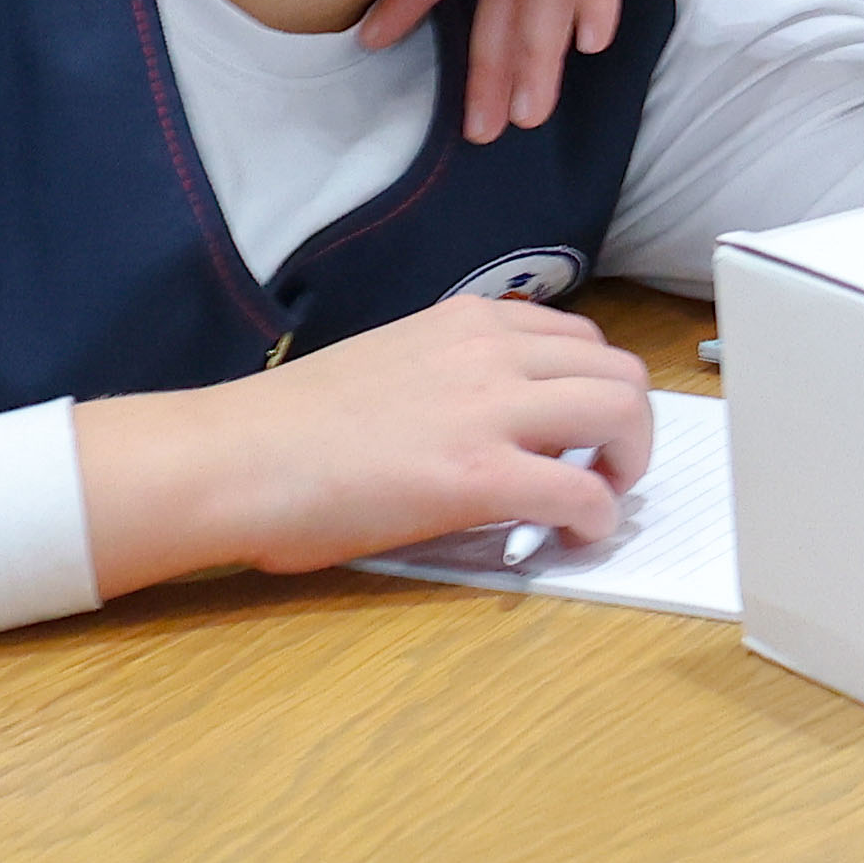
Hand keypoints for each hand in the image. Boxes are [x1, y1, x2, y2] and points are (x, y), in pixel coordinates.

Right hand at [78, 291, 654, 591]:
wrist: (233, 458)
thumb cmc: (290, 427)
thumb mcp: (392, 368)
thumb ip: (454, 379)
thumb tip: (499, 423)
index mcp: (465, 323)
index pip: (578, 338)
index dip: (593, 389)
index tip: (580, 430)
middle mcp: (489, 351)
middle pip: (619, 371)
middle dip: (630, 426)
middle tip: (603, 470)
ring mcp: (488, 409)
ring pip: (620, 413)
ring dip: (626, 464)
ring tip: (596, 500)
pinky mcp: (478, 475)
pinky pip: (582, 493)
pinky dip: (596, 520)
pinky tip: (570, 539)